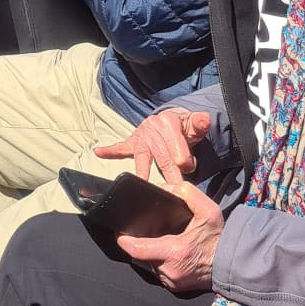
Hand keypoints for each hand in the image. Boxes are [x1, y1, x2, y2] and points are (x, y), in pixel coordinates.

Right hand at [96, 107, 211, 183]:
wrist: (171, 122)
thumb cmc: (184, 128)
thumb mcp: (194, 125)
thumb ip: (200, 124)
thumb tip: (205, 119)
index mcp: (168, 121)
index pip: (176, 143)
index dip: (184, 157)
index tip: (189, 168)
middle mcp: (152, 126)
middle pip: (161, 153)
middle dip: (168, 171)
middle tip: (175, 186)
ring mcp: (141, 135)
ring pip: (143, 156)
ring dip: (143, 171)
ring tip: (142, 181)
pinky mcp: (132, 142)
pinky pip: (121, 147)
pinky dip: (110, 151)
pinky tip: (99, 152)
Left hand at [117, 177, 223, 294]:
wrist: (234, 264)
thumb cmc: (219, 238)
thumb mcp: (208, 211)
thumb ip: (188, 194)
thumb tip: (166, 188)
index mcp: (174, 252)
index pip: (136, 249)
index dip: (125, 240)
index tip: (121, 232)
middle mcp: (170, 270)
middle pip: (141, 256)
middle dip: (139, 244)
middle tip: (144, 232)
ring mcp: (172, 281)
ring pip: (149, 265)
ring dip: (150, 254)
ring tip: (157, 242)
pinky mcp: (175, 288)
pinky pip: (158, 273)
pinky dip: (159, 263)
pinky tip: (166, 254)